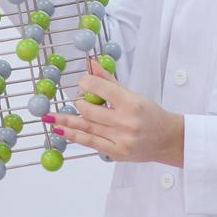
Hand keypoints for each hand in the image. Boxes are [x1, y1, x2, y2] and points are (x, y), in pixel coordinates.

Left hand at [44, 56, 184, 165]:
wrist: (167, 139)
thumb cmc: (150, 114)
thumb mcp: (132, 94)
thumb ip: (108, 81)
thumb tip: (90, 63)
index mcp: (131, 103)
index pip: (101, 89)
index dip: (86, 83)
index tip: (82, 82)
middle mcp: (126, 122)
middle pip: (90, 110)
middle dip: (79, 103)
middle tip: (77, 100)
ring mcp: (121, 139)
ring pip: (87, 127)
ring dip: (66, 121)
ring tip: (49, 117)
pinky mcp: (118, 153)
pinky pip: (90, 142)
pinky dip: (73, 136)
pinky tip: (60, 130)